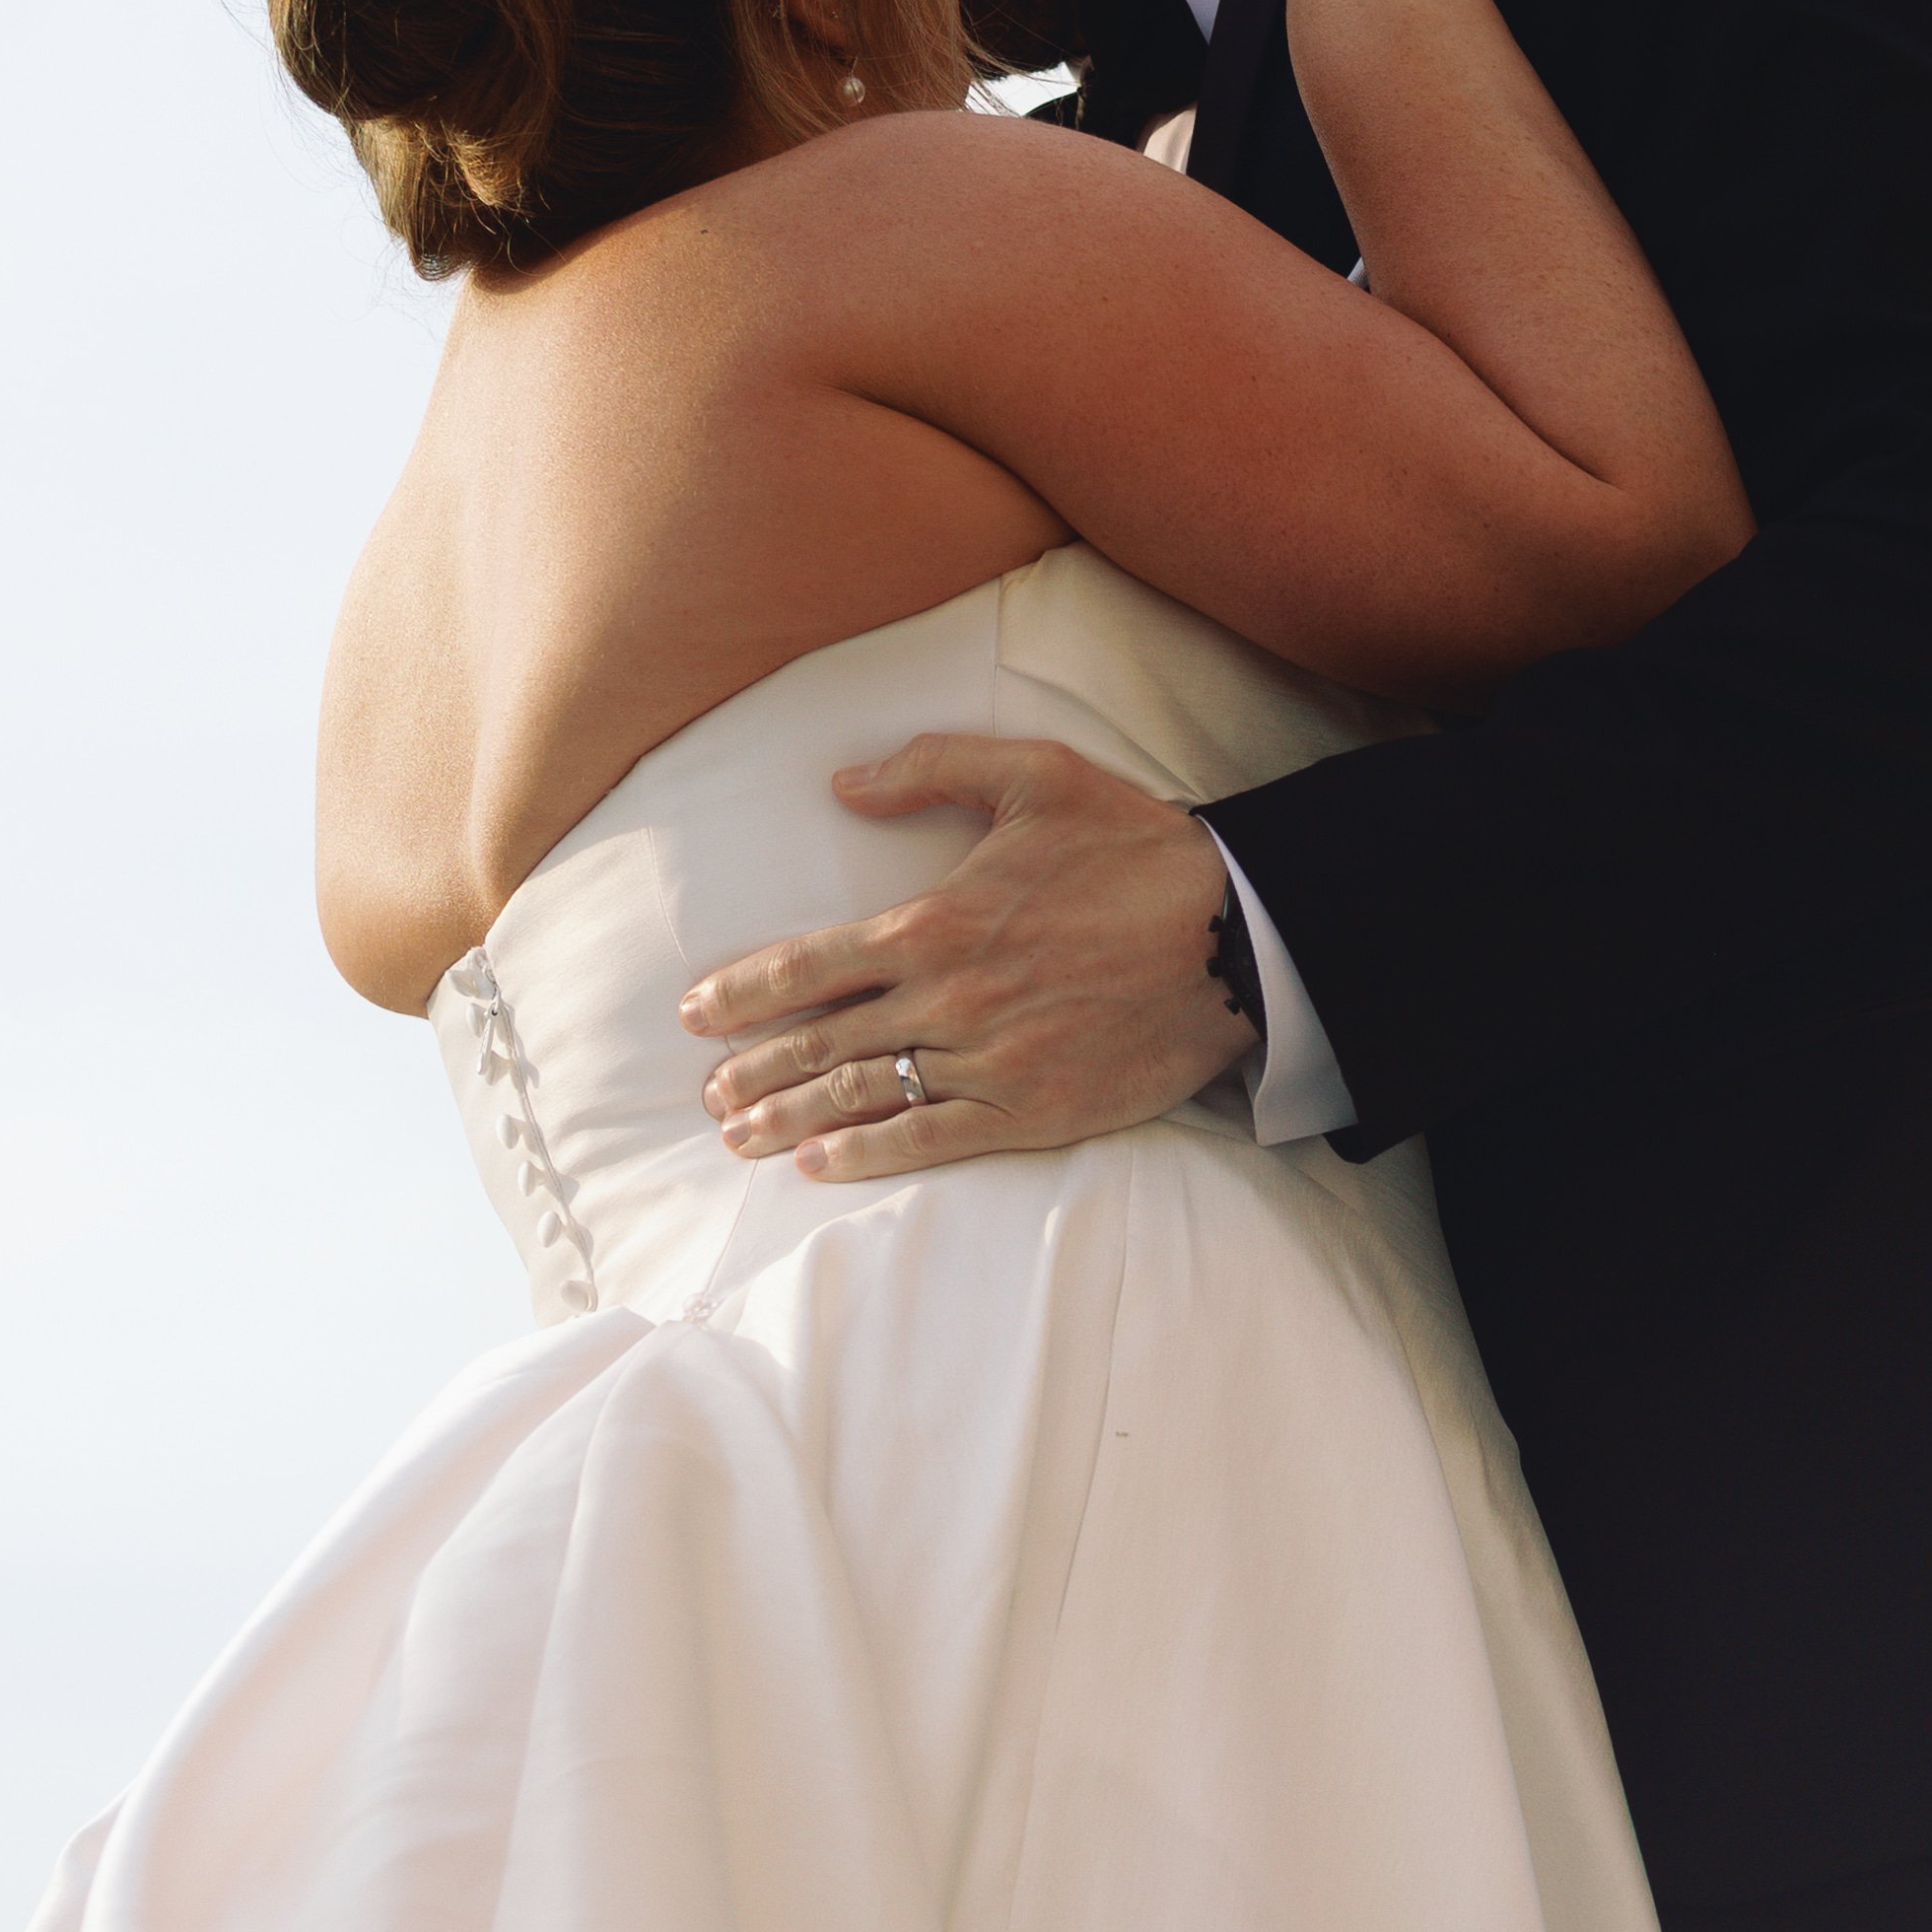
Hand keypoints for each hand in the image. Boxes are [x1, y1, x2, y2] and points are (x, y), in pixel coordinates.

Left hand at [680, 739, 1254, 1175]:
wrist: (1236, 934)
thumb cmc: (1135, 846)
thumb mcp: (1035, 772)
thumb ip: (930, 767)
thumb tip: (843, 781)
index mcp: (935, 921)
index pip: (808, 966)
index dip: (742, 993)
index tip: (696, 1014)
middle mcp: (948, 999)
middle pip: (820, 1043)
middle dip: (751, 1069)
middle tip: (707, 1093)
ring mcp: (989, 1062)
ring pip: (862, 1096)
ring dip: (789, 1117)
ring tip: (740, 1134)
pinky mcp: (1033, 1111)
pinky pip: (931, 1139)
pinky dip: (866, 1155)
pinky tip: (819, 1164)